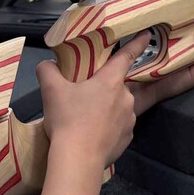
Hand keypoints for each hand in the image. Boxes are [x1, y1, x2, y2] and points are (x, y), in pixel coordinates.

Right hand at [37, 31, 151, 175]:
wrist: (77, 159)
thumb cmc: (67, 120)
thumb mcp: (51, 90)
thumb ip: (48, 70)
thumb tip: (47, 64)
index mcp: (111, 81)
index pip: (127, 56)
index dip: (137, 43)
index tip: (147, 35)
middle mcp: (125, 98)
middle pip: (116, 86)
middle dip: (103, 89)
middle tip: (83, 98)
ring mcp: (130, 120)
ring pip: (118, 108)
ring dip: (105, 110)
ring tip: (85, 121)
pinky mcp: (128, 138)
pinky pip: (118, 127)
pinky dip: (108, 128)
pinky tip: (92, 135)